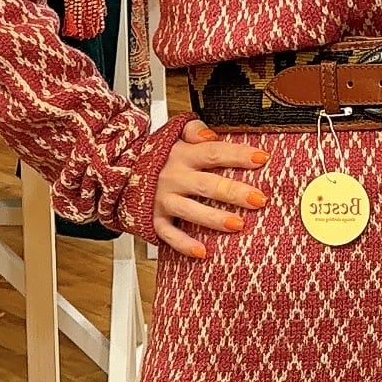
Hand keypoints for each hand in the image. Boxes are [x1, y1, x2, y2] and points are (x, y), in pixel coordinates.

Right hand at [152, 118, 268, 259]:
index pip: (214, 152)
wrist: (119, 172)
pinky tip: (203, 252)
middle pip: (207, 184)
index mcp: (182, 154)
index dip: (238, 154)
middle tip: (258, 199)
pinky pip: (169, 234)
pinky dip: (184, 245)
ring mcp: (163, 199)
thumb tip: (210, 134)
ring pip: (190, 210)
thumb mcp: (172, 135)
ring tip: (237, 225)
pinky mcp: (154, 219)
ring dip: (214, 218)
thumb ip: (193, 129)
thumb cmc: (156, 157)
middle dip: (233, 192)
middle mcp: (174, 177)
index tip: (262, 158)